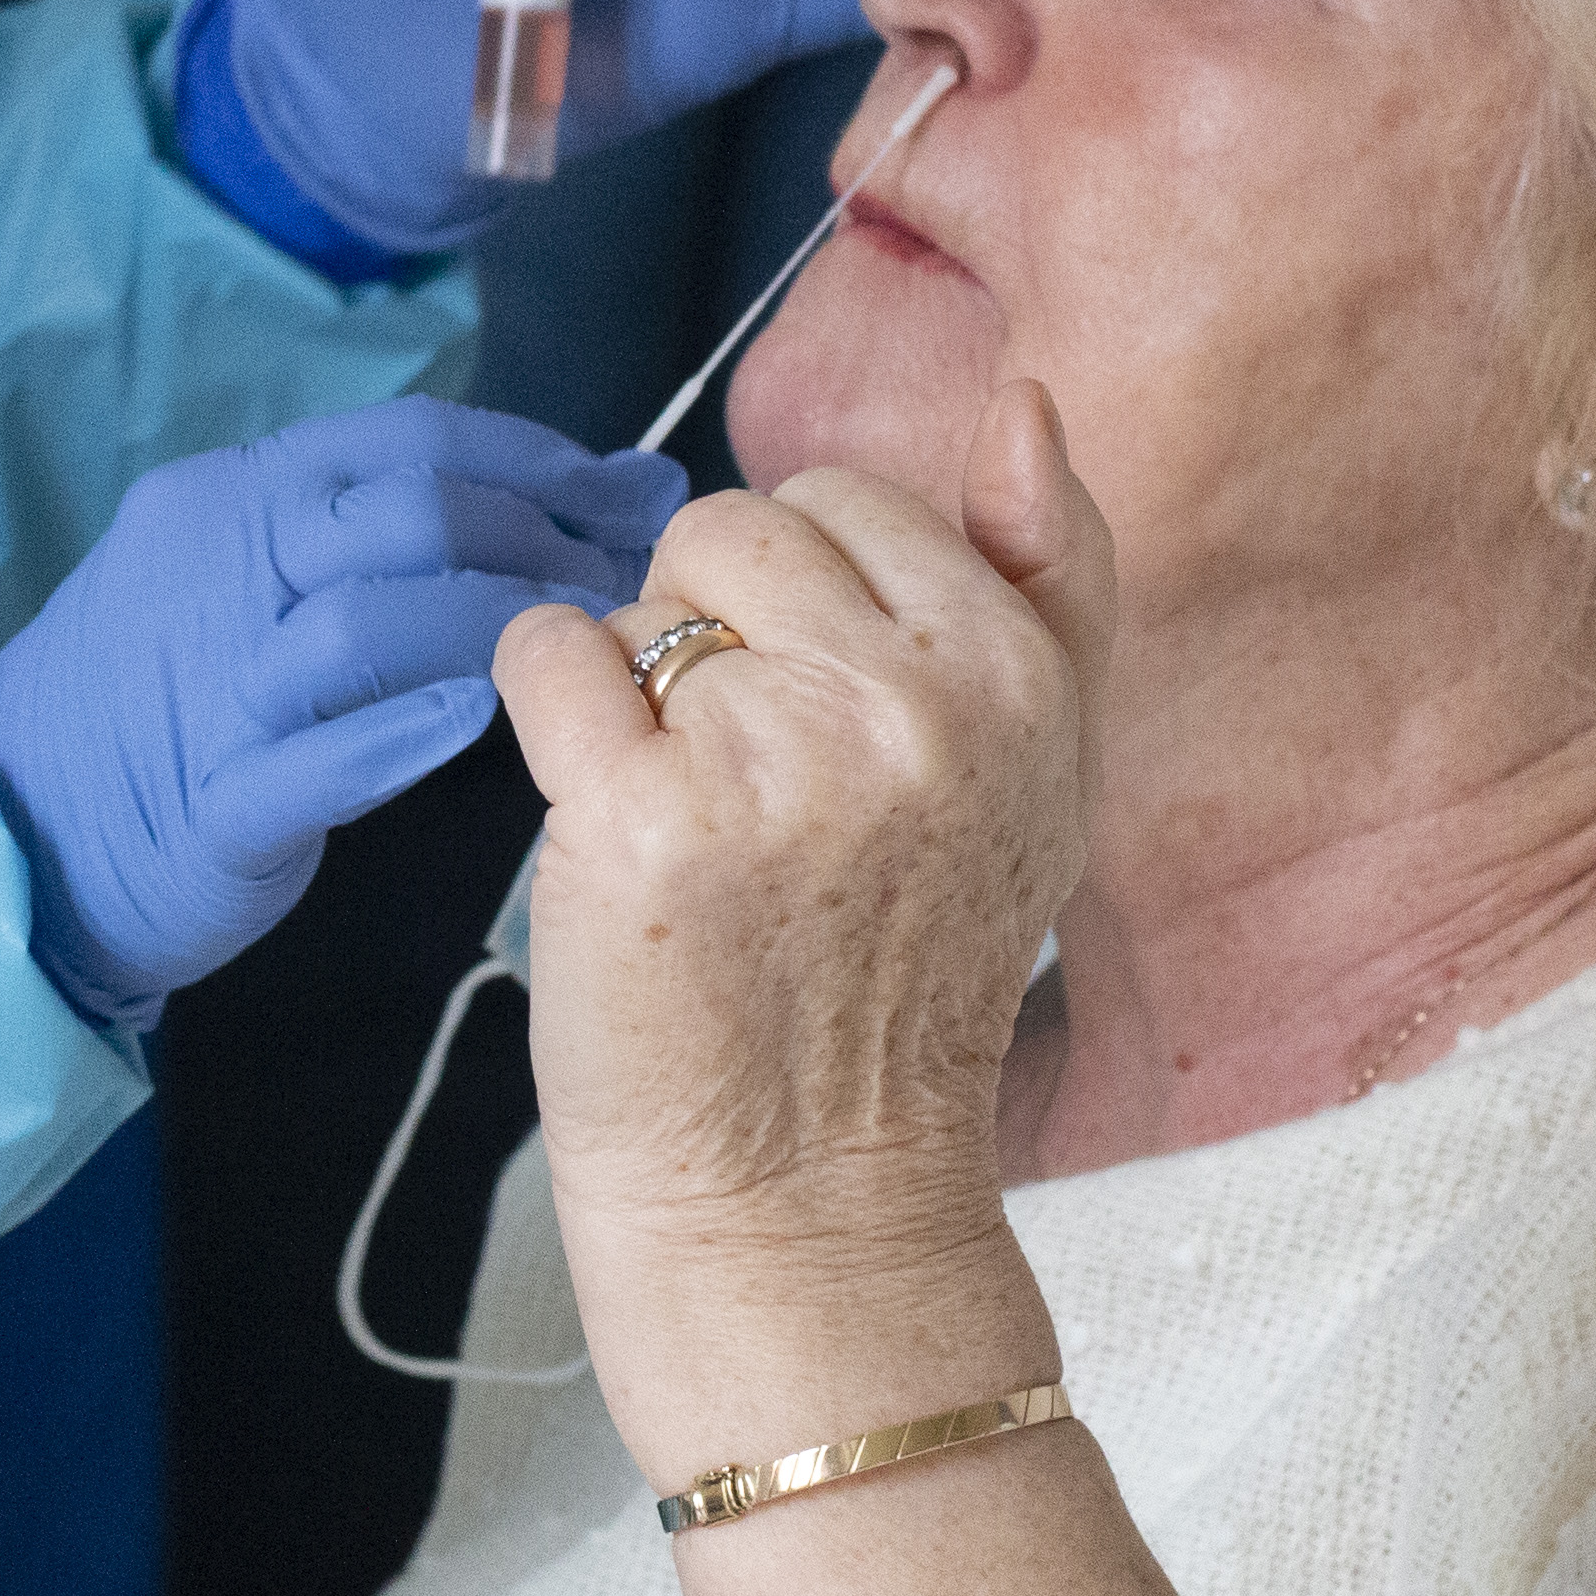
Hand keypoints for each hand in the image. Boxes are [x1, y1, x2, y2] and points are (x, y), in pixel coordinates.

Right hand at [0, 400, 683, 1026]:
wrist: (19, 822)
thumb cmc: (165, 700)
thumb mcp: (246, 580)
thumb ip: (372, 538)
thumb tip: (558, 495)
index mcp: (231, 499)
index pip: (408, 440)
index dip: (540, 458)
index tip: (628, 494)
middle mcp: (219, 568)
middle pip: (404, 513)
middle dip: (543, 540)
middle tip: (625, 587)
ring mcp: (210, 686)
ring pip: (362, 622)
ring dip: (497, 626)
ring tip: (583, 652)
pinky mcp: (211, 805)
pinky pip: (310, 760)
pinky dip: (399, 736)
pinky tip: (477, 721)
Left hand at [493, 387, 1112, 1438]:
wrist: (806, 1196)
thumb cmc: (904, 975)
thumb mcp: (1041, 771)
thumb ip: (1051, 576)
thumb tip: (1027, 399)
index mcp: (1015, 674)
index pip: (848, 500)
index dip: (805, 605)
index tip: (828, 731)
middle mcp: (911, 703)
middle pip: (731, 527)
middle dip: (713, 631)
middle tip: (755, 788)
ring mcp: (774, 758)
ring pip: (635, 601)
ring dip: (637, 695)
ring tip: (699, 826)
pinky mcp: (639, 818)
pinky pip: (544, 656)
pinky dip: (547, 720)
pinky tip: (605, 822)